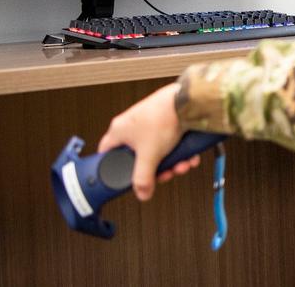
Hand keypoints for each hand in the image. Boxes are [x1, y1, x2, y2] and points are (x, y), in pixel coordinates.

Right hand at [97, 82, 201, 200]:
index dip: (112, 168)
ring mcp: (150, 123)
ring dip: (171, 163)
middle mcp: (132, 125)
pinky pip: (170, 144)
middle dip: (155, 170)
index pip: (106, 153)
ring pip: (157, 152)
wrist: (188, 102)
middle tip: (164, 174)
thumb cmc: (163, 117)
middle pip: (138, 158)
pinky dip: (180, 153)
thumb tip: (141, 193)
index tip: (122, 179)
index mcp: (119, 130)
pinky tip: (189, 158)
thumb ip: (143, 178)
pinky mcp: (166, 122)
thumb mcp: (149, 156)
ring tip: (181, 166)